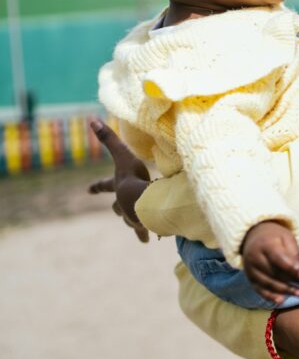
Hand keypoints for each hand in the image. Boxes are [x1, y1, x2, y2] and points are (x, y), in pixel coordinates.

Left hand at [87, 120, 151, 242]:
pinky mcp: (147, 223)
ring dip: (133, 222)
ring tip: (139, 228)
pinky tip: (151, 239)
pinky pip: (148, 229)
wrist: (143, 201)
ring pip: (131, 219)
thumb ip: (108, 138)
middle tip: (117, 212)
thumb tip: (91, 119)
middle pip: (116, 207)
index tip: (88, 190)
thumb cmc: (132, 178)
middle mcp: (123, 202)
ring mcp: (133, 214)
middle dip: (118, 208)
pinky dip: (148, 233)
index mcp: (119, 186)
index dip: (97, 186)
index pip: (104, 185)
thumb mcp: (122, 155)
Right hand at [241, 221, 298, 304]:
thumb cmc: (275, 238)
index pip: (279, 259)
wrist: (254, 235)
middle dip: (291, 281)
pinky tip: (281, 301)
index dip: (293, 269)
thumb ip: (296, 257)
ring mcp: (250, 269)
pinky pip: (259, 289)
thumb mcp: (287, 239)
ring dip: (284, 290)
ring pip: (268, 283)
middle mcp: (254, 257)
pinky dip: (270, 296)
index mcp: (265, 244)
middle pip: (274, 272)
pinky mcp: (249, 278)